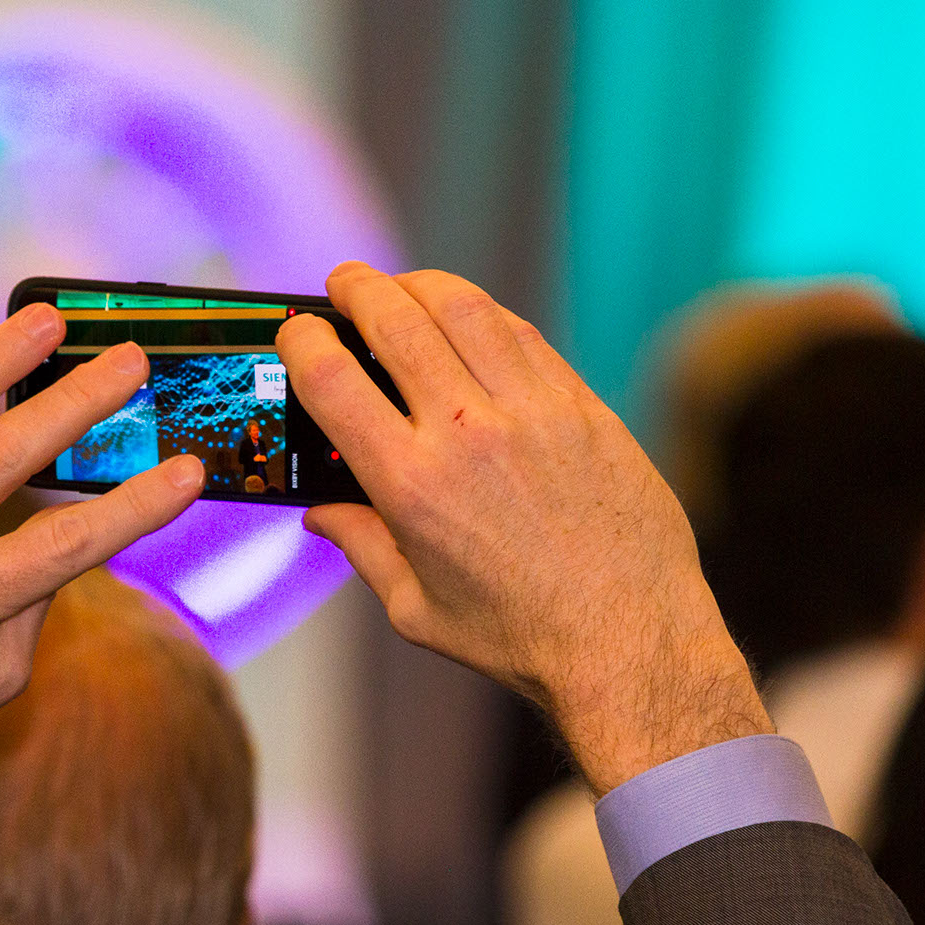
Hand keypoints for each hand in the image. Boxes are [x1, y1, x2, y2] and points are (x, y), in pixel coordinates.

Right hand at [277, 263, 770, 793]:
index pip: (332, 379)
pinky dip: (484, 314)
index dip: (301, 340)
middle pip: (395, 321)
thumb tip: (322, 513)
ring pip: (464, 309)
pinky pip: (523, 335)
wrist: (628, 640)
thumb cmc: (520, 637)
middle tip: (345, 284)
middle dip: (357, 289)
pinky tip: (469, 318)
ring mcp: (531, 412)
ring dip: (420, 285)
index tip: (296, 332)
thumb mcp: (417, 608)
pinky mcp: (582, 407)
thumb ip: (363, 548)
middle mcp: (466, 435)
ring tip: (403, 287)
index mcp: (410, 485)